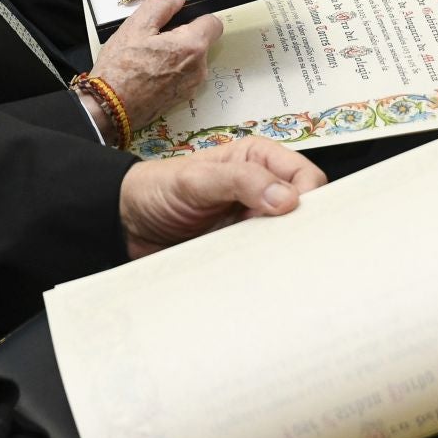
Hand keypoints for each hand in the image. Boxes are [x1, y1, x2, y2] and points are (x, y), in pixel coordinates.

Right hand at [90, 0, 219, 130]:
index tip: (177, 17)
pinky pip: (183, 76)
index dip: (195, 15)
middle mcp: (199, 68)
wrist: (110, 108)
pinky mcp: (181, 99)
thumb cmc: (121, 68)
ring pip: (190, 59)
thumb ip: (162, 5)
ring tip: (146, 57)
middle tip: (152, 38)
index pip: (213, 22)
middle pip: (200, 41)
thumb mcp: (136, 26)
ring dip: (174, 54)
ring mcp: (191, 86)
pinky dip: (170, 70)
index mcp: (192, 46)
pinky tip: (148, 72)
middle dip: (181, 36)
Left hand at [119, 136, 325, 258]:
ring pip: (287, 240)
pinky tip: (259, 276)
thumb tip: (286, 197)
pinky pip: (265, 261)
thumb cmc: (155, 188)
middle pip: (303, 211)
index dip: (312, 197)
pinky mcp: (240, 249)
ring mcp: (251, 222)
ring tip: (276, 264)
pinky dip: (266, 269)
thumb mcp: (196, 179)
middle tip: (295, 247)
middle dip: (303, 229)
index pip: (305, 175)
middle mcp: (260, 190)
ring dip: (284, 252)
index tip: (302, 218)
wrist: (125, 223)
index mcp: (257, 160)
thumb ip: (240, 181)